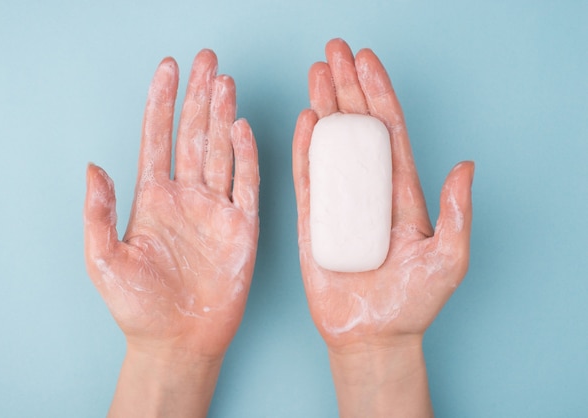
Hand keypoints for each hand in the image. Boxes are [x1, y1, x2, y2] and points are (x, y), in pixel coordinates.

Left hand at [84, 50, 258, 416]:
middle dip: (199, 96)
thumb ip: (98, 212)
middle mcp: (186, 197)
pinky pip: (246, 184)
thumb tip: (93, 166)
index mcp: (153, 198)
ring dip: (222, 116)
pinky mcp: (242, 227)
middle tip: (207, 59)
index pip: (157, 138)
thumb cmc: (138, 306)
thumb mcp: (104, 259)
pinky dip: (246, 156)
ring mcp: (216, 209)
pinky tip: (241, 128)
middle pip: (192, 135)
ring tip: (225, 81)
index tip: (168, 68)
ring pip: (220, 151)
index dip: (162, 102)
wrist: (178, 340)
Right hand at [293, 38, 473, 416]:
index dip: (378, 94)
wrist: (373, 336)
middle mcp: (370, 189)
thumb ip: (456, 211)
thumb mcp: (448, 257)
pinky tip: (305, 119)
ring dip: (324, 106)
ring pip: (330, 144)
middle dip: (347, 86)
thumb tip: (465, 165)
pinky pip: (307, 178)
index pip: (388, 132)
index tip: (367, 61)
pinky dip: (304, 148)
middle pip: (356, 127)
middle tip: (335, 50)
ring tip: (316, 71)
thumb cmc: (412, 302)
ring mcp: (339, 202)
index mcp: (402, 192)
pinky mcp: (314, 221)